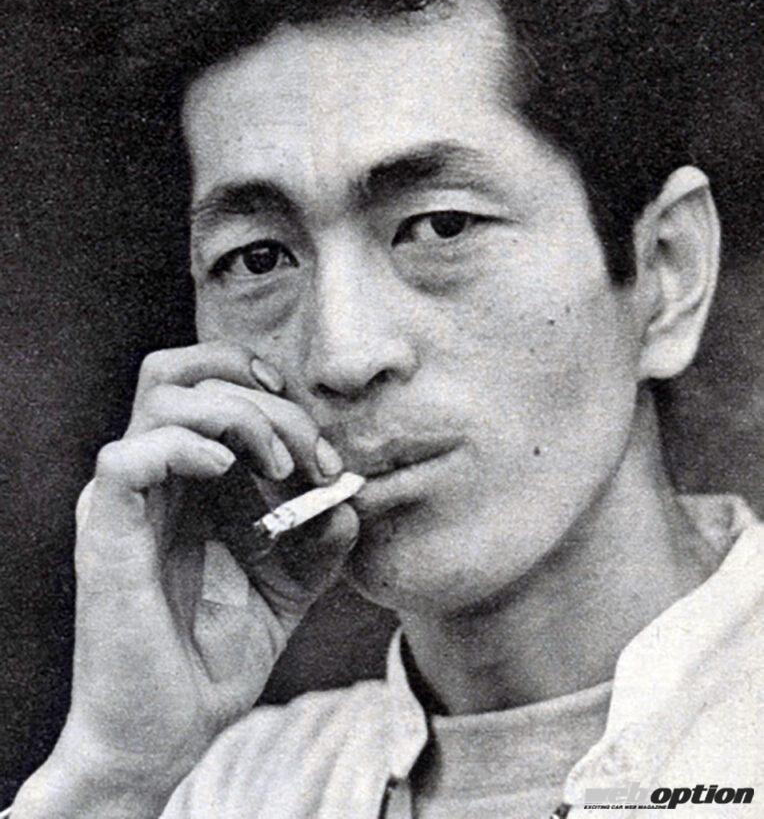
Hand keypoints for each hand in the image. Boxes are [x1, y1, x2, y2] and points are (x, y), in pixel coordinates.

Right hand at [35, 342, 358, 811]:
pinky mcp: (108, 533)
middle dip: (262, 397)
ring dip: (238, 415)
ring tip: (279, 470)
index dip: (261, 382)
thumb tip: (348, 497)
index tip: (315, 438)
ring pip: (161, 396)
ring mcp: (126, 500)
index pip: (203, 380)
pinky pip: (128, 458)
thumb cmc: (214, 657)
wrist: (165, 733)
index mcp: (182, 477)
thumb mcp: (288, 588)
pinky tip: (228, 475)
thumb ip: (318, 541)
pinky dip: (186, 448)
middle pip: (183, 371)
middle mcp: (150, 476)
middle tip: (310, 457)